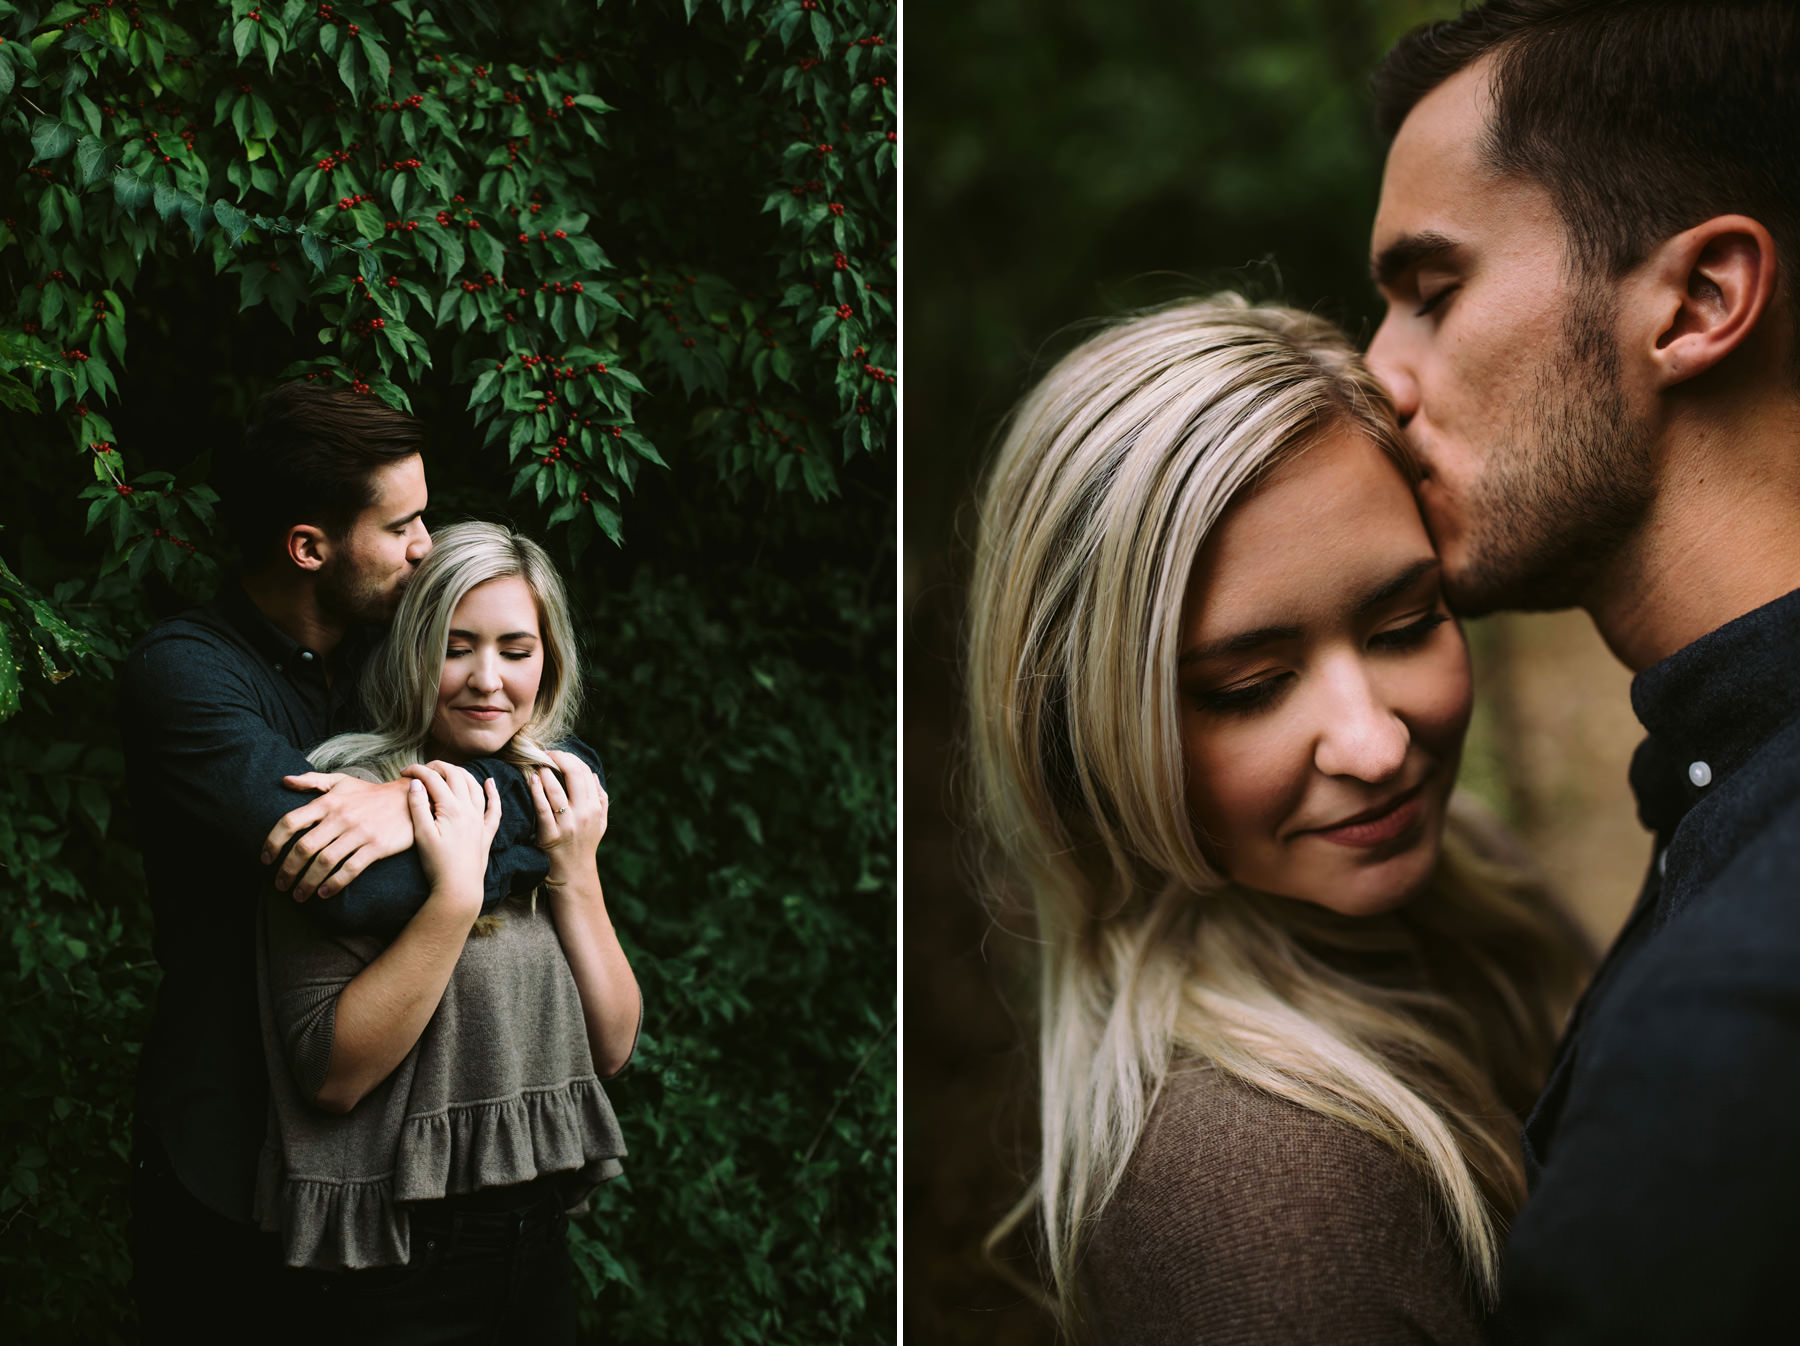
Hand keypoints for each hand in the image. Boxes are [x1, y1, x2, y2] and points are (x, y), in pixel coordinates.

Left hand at [262, 773, 413, 901]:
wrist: (411, 798)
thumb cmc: (371, 793)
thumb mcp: (342, 782)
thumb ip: (312, 781)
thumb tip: (284, 781)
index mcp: (328, 802)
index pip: (290, 822)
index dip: (273, 842)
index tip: (265, 859)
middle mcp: (340, 817)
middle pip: (304, 847)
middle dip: (287, 870)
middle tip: (280, 885)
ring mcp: (359, 833)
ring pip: (324, 862)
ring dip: (307, 883)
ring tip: (298, 896)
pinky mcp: (376, 847)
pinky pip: (350, 869)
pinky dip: (334, 884)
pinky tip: (324, 894)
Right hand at [405, 761, 501, 906]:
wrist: (458, 888)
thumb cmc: (437, 864)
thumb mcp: (422, 835)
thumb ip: (418, 806)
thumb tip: (416, 783)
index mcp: (452, 808)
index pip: (434, 779)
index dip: (417, 771)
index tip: (404, 771)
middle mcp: (469, 810)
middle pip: (456, 776)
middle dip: (439, 767)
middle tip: (424, 768)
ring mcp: (480, 820)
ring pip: (475, 786)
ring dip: (462, 773)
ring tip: (449, 769)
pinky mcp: (486, 832)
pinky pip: (494, 808)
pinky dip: (493, 793)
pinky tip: (490, 783)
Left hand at [530, 750, 608, 879]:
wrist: (574, 873)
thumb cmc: (585, 844)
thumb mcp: (600, 821)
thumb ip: (600, 797)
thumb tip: (593, 774)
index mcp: (595, 808)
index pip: (585, 773)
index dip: (570, 759)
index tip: (557, 754)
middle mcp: (584, 814)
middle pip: (574, 775)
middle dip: (559, 759)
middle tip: (546, 754)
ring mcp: (567, 825)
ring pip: (557, 790)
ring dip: (546, 773)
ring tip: (538, 765)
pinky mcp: (550, 835)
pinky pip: (543, 808)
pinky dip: (537, 791)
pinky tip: (533, 780)